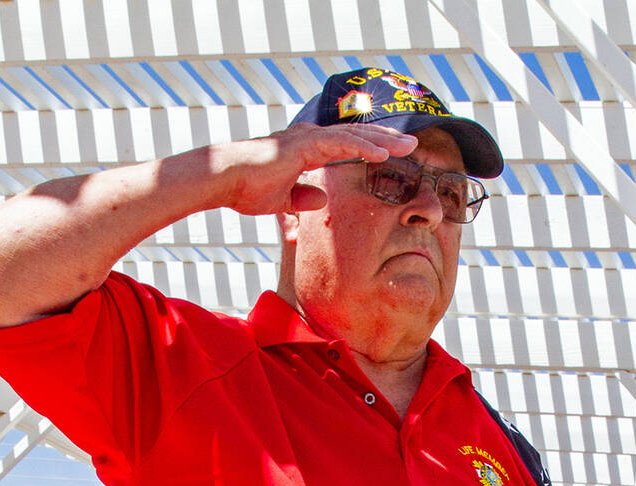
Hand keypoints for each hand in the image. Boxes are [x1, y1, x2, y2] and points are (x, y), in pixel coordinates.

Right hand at [212, 122, 417, 216]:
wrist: (222, 181)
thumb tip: (321, 199)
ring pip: (353, 136)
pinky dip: (362, 147)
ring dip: (382, 141)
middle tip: (413, 144)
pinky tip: (382, 154)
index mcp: (307, 148)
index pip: (347, 145)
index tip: (395, 155)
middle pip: (356, 136)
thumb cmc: (245, 189)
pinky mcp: (303, 144)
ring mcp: (307, 138)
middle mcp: (310, 138)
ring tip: (408, 147)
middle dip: (386, 140)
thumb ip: (302, 198)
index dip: (373, 148)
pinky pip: (339, 143)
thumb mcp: (281, 200)